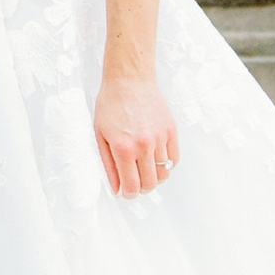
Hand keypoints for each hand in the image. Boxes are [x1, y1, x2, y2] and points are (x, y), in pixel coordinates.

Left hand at [94, 68, 176, 200]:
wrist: (129, 79)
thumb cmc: (111, 105)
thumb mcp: (101, 136)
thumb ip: (109, 166)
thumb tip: (117, 188)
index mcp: (124, 148)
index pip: (132, 186)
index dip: (129, 194)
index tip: (127, 192)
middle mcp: (144, 146)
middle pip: (150, 184)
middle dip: (142, 188)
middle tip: (135, 181)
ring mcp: (160, 138)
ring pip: (164, 174)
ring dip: (154, 177)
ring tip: (144, 168)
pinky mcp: (171, 130)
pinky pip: (174, 159)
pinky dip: (167, 165)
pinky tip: (156, 158)